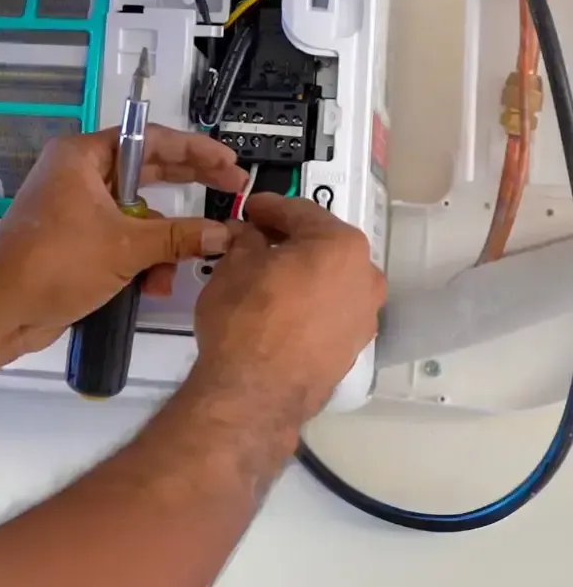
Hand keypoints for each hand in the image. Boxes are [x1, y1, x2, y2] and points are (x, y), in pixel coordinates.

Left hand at [0, 125, 247, 352]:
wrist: (1, 310)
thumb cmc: (57, 263)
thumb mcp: (127, 247)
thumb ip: (180, 236)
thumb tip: (224, 233)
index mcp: (83, 156)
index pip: (150, 139)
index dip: (195, 149)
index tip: (228, 162)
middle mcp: (79, 173)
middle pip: (147, 171)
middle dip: (187, 189)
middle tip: (231, 191)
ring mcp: (76, 207)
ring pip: (137, 212)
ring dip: (161, 240)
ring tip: (179, 265)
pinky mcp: (76, 238)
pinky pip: (121, 237)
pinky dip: (140, 256)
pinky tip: (154, 284)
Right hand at [193, 194, 385, 425]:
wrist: (255, 393)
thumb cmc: (245, 317)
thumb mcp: (235, 264)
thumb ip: (246, 239)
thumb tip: (247, 234)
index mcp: (341, 245)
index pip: (300, 211)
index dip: (268, 206)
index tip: (249, 208)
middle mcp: (364, 277)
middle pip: (322, 244)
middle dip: (289, 238)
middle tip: (255, 237)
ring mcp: (364, 316)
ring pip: (329, 279)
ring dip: (301, 271)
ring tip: (265, 274)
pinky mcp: (353, 348)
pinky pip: (329, 310)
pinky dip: (308, 302)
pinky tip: (280, 308)